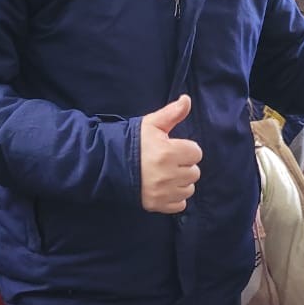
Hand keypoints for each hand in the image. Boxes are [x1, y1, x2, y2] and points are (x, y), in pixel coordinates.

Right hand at [139, 94, 202, 213]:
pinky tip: (165, 188)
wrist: (108, 164)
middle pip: (194, 172)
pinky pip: (180, 204)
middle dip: (184, 165)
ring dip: (181, 182)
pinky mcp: (158, 205)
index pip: (196, 152)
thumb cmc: (132, 142)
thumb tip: (187, 99)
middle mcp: (168, 174)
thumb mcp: (151, 124)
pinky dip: (175, 197)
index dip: (186, 149)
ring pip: (189, 189)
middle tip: (169, 162)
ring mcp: (163, 192)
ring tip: (166, 175)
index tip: (173, 148)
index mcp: (168, 152)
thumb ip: (172, 113)